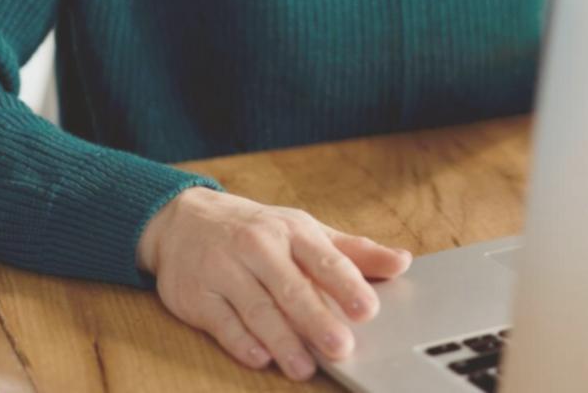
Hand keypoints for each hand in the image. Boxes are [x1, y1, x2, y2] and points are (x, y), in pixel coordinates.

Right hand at [137, 187, 412, 380]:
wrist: (184, 220)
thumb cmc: (259, 230)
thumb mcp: (306, 231)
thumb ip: (354, 251)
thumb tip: (402, 262)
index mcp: (291, 230)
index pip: (324, 258)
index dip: (346, 285)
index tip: (368, 309)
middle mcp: (257, 247)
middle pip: (291, 289)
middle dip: (317, 320)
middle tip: (342, 347)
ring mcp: (224, 271)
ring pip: (257, 309)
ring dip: (282, 340)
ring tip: (305, 366)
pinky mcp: (196, 295)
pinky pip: (221, 322)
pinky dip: (241, 341)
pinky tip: (260, 356)